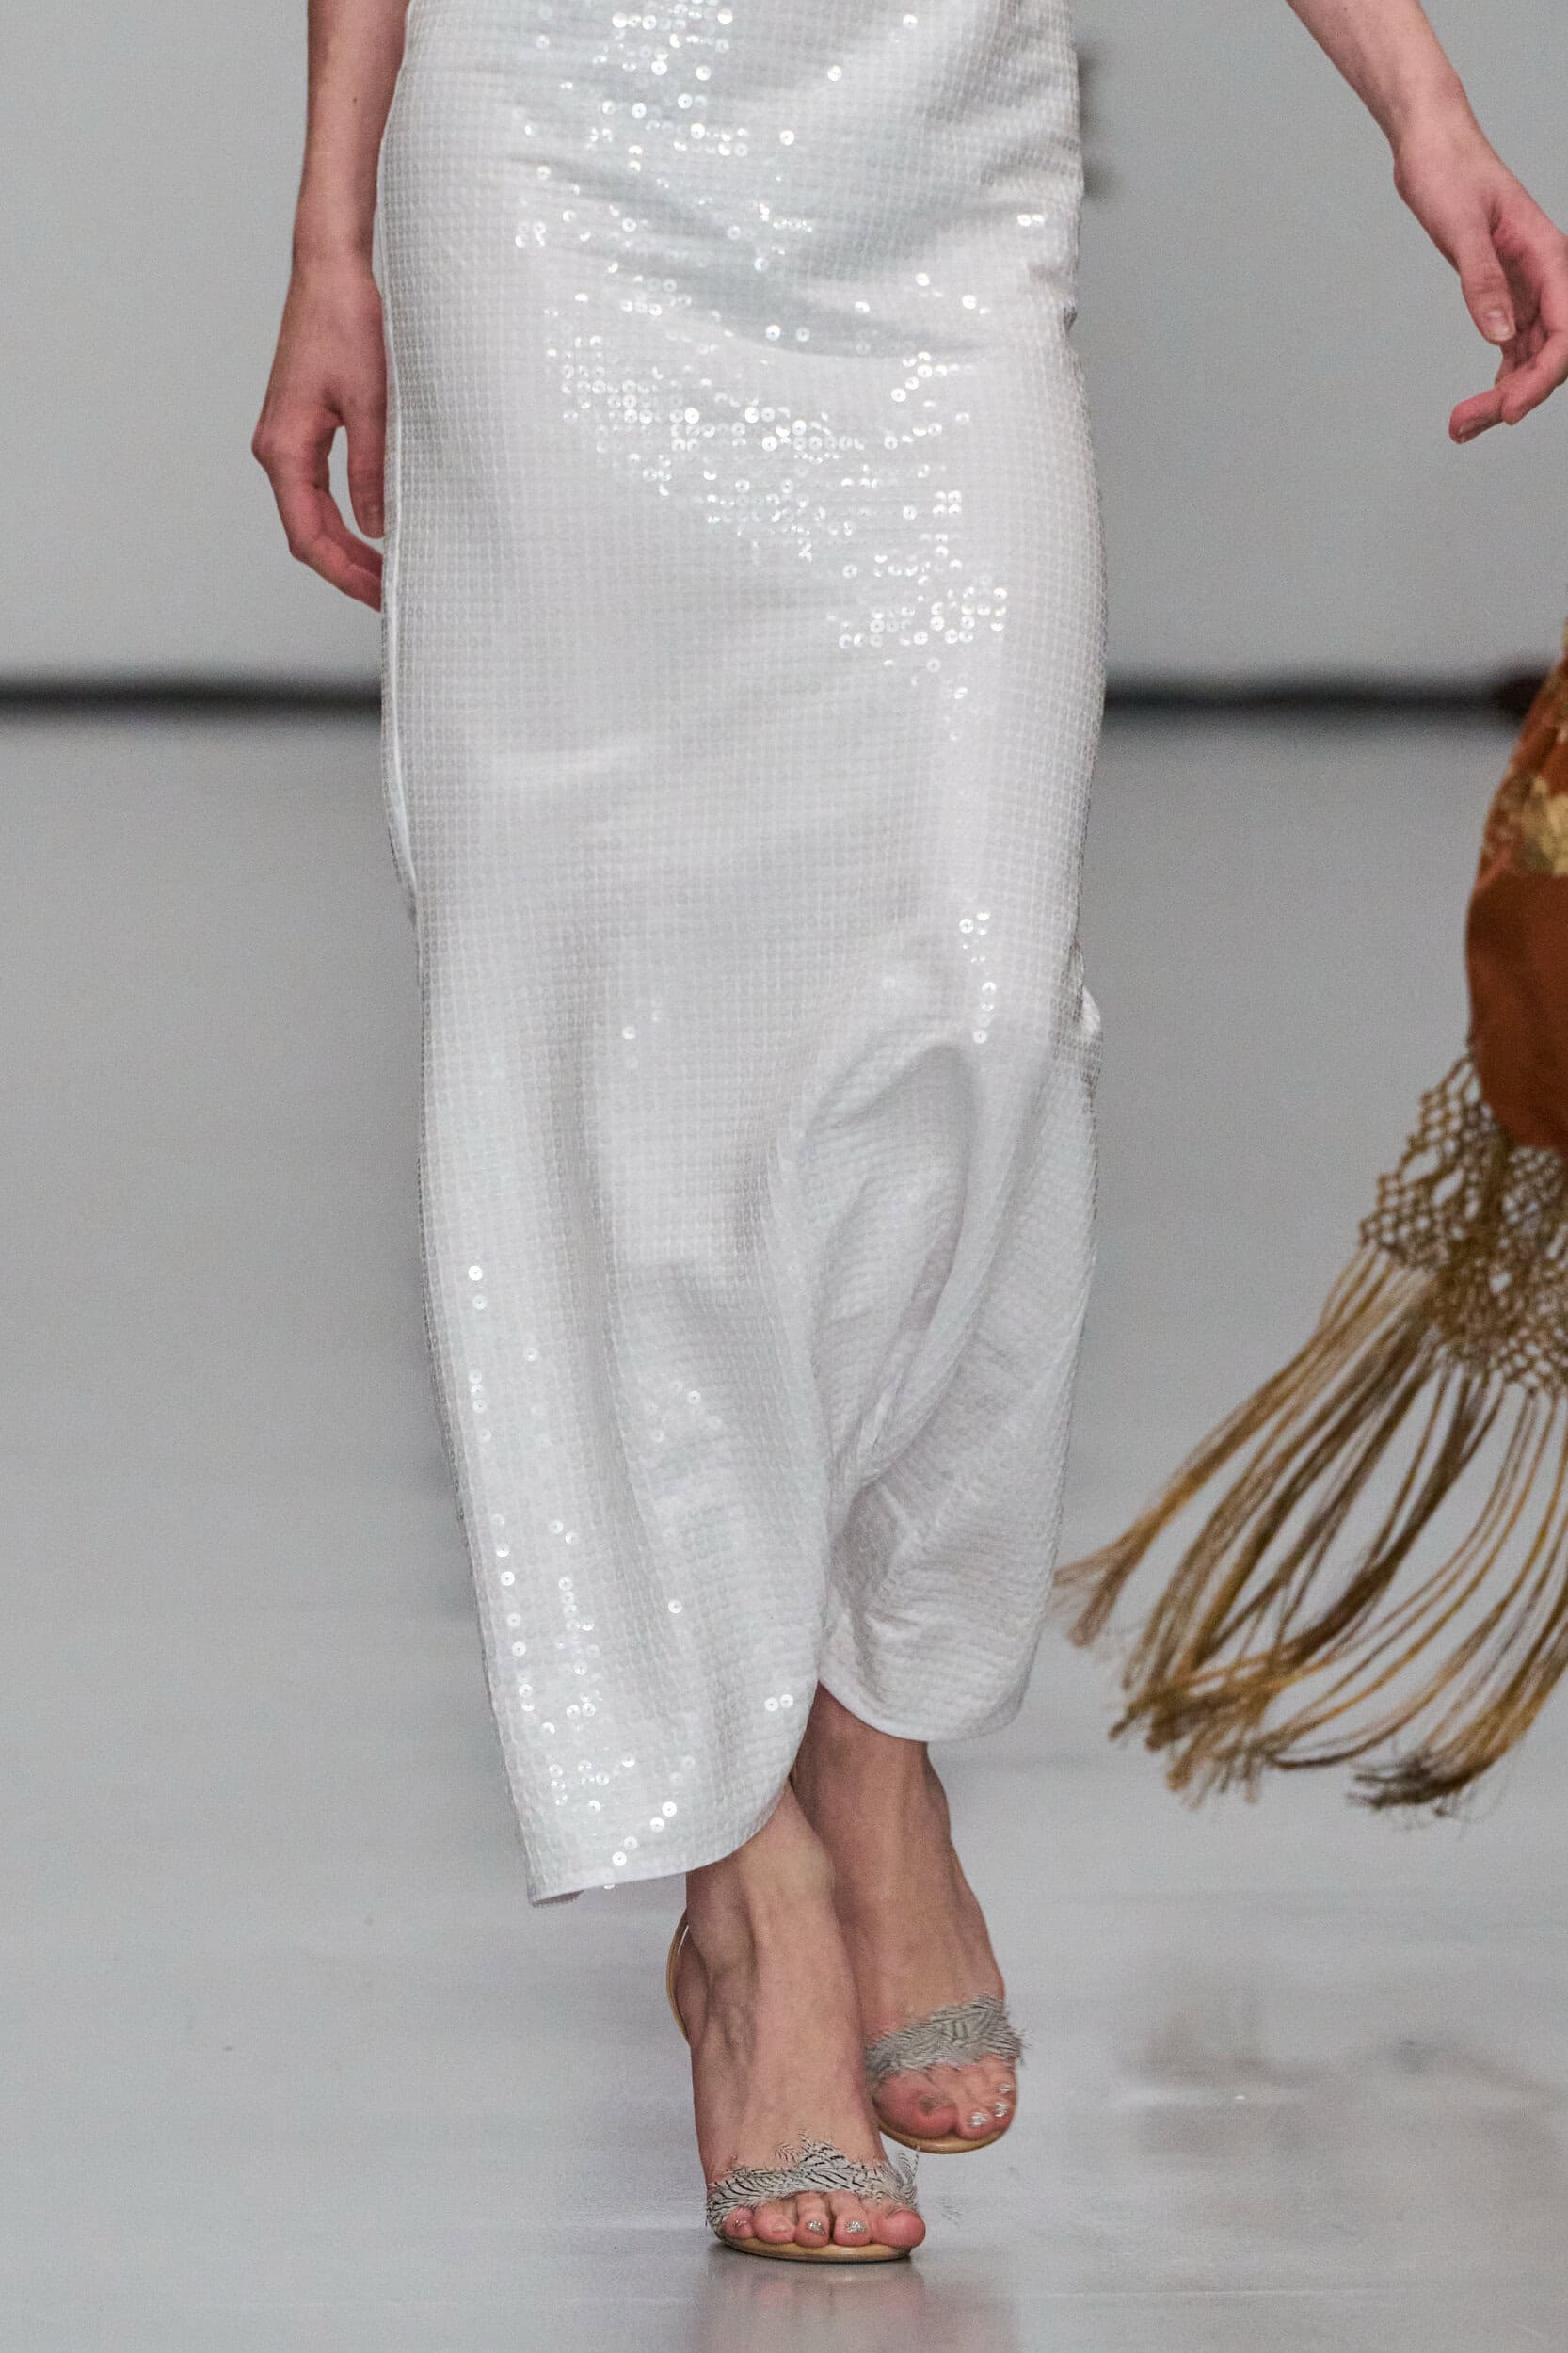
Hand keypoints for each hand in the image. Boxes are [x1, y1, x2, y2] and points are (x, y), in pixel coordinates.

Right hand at [253, 261, 386, 607]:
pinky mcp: (304, 428)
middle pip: (307, 532)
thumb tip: (378, 528)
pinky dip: (346, 517)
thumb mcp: (372, 403)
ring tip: (389, 572)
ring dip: (348, 547)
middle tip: (393, 595)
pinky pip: (320, 489)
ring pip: (313, 514)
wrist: (332, 271)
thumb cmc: (346, 322)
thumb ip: (373, 470)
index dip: (342, 573)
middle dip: (348, 568)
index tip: (379, 596)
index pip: (306, 535)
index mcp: (285, 447)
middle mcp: (277, 448)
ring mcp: (289, 439)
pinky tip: (377, 530)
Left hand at [1390, 113, 1567, 444]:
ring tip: (1459, 427)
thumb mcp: (1461, 226)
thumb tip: (1499, 335)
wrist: (1433, 148)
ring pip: (1531, 358)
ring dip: (1501, 396)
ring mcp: (1529, 289)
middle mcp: (1547, 277)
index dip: (1543, 377)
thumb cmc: (1449, 173)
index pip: (1566, 331)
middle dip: (1514, 396)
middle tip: (1463, 426)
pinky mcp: (1506, 296)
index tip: (1509, 410)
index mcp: (1549, 257)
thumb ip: (1482, 280)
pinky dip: (1499, 380)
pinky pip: (1515, 350)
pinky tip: (1475, 408)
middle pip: (1550, 354)